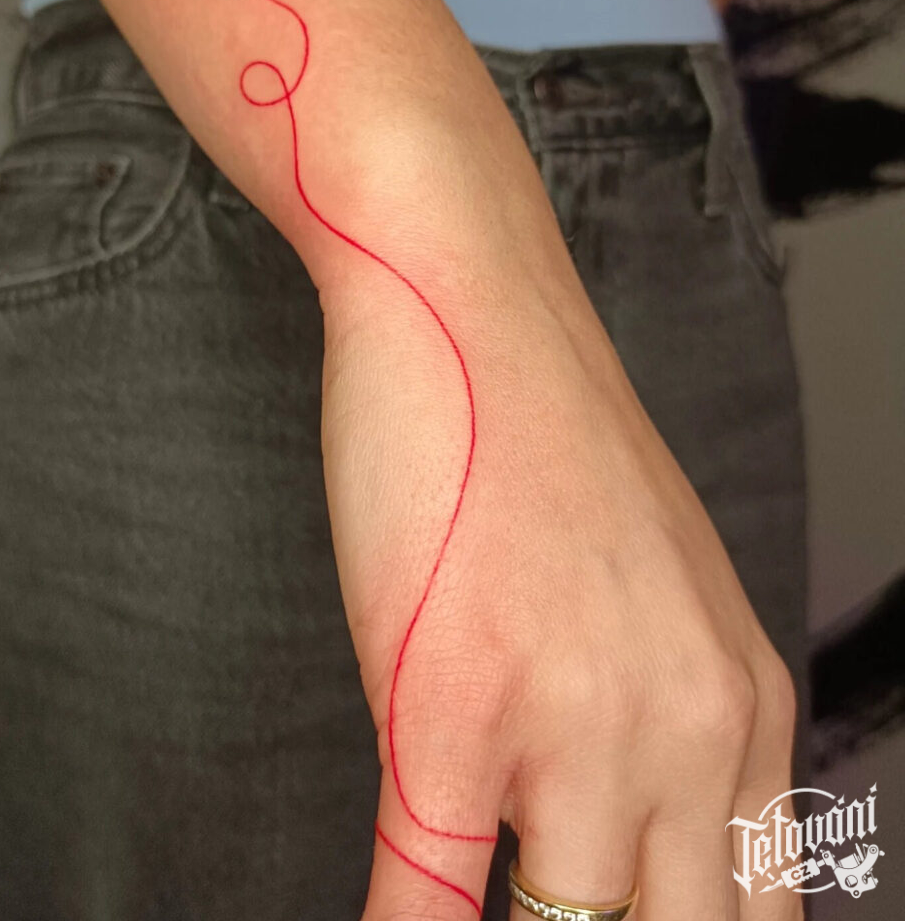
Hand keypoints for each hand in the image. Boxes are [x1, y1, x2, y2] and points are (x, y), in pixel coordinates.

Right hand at [318, 252, 800, 920]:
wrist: (475, 318)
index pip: (753, 919)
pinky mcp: (449, 709)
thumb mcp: (653, 588)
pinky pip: (425, 900)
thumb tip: (613, 826)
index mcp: (742, 706)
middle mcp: (684, 730)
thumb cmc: (547, 439)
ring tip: (464, 912)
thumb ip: (655, 715)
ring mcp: (570, 726)